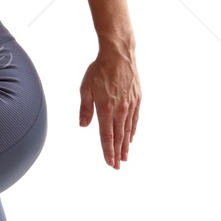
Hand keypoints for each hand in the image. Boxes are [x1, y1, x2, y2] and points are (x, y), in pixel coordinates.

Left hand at [79, 47, 138, 168]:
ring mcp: (131, 105)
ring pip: (129, 129)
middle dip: (117, 153)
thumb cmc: (99, 70)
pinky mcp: (137, 99)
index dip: (108, 151)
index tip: (109, 163)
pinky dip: (133, 130)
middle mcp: (121, 109)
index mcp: (106, 109)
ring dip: (126, 144)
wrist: (119, 55)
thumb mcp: (85, 88)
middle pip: (119, 136)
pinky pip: (135, 119)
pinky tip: (131, 137)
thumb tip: (83, 126)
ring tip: (125, 156)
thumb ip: (85, 109)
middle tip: (117, 166)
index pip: (107, 136)